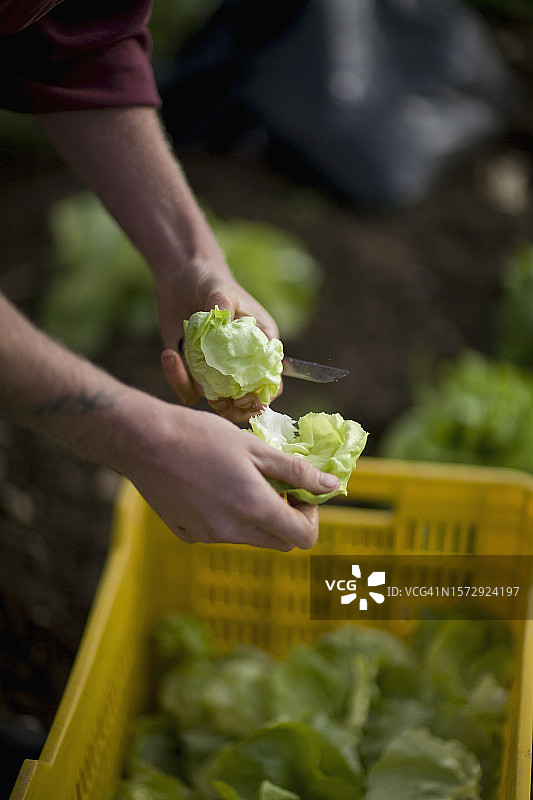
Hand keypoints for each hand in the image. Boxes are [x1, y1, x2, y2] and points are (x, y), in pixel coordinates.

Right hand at [122, 401, 338, 549]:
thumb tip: (331, 486)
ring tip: (239, 478)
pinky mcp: (187, 534)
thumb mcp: (255, 447)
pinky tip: (209, 486)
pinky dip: (227, 516)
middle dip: (286, 517)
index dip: (310, 515)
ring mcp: (208, 536)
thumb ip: (295, 470)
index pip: (304, 537)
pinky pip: (220, 532)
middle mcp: (233, 532)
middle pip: (279, 541)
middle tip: (274, 483)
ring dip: (257, 516)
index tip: (299, 490)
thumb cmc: (201, 436)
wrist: (142, 441)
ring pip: (249, 537)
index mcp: (255, 509)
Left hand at [158, 275, 281, 422]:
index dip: (263, 394)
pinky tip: (169, 354)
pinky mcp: (194, 372)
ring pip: (217, 402)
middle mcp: (241, 363)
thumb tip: (223, 321)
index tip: (246, 397)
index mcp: (260, 344)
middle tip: (218, 401)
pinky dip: (178, 380)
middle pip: (247, 401)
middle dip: (234, 408)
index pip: (271, 379)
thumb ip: (222, 303)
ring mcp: (217, 370)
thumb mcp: (218, 287)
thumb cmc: (208, 279)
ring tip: (177, 361)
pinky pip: (189, 390)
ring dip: (198, 394)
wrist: (179, 279)